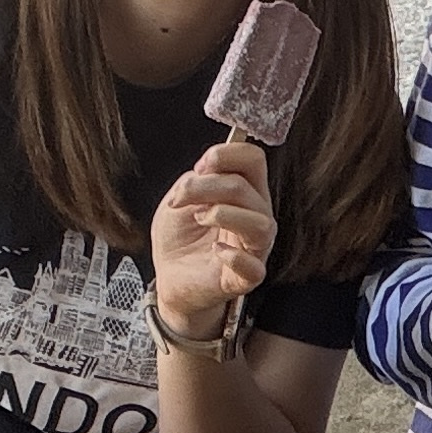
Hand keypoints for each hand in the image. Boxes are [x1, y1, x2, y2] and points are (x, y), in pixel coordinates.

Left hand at [148, 137, 276, 343]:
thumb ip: (196, 180)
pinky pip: (254, 267)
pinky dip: (234, 257)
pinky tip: (216, 251)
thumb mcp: (179, 198)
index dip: (227, 154)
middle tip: (180, 198)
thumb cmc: (179, 238)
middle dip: (206, 186)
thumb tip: (208, 171)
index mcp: (244, 193)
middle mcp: (256, 216)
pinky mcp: (246, 277)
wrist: (170, 276)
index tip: (201, 166)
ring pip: (260, 224)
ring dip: (222, 215)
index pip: (253, 160)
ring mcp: (254, 248)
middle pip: (246, 187)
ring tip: (200, 220)